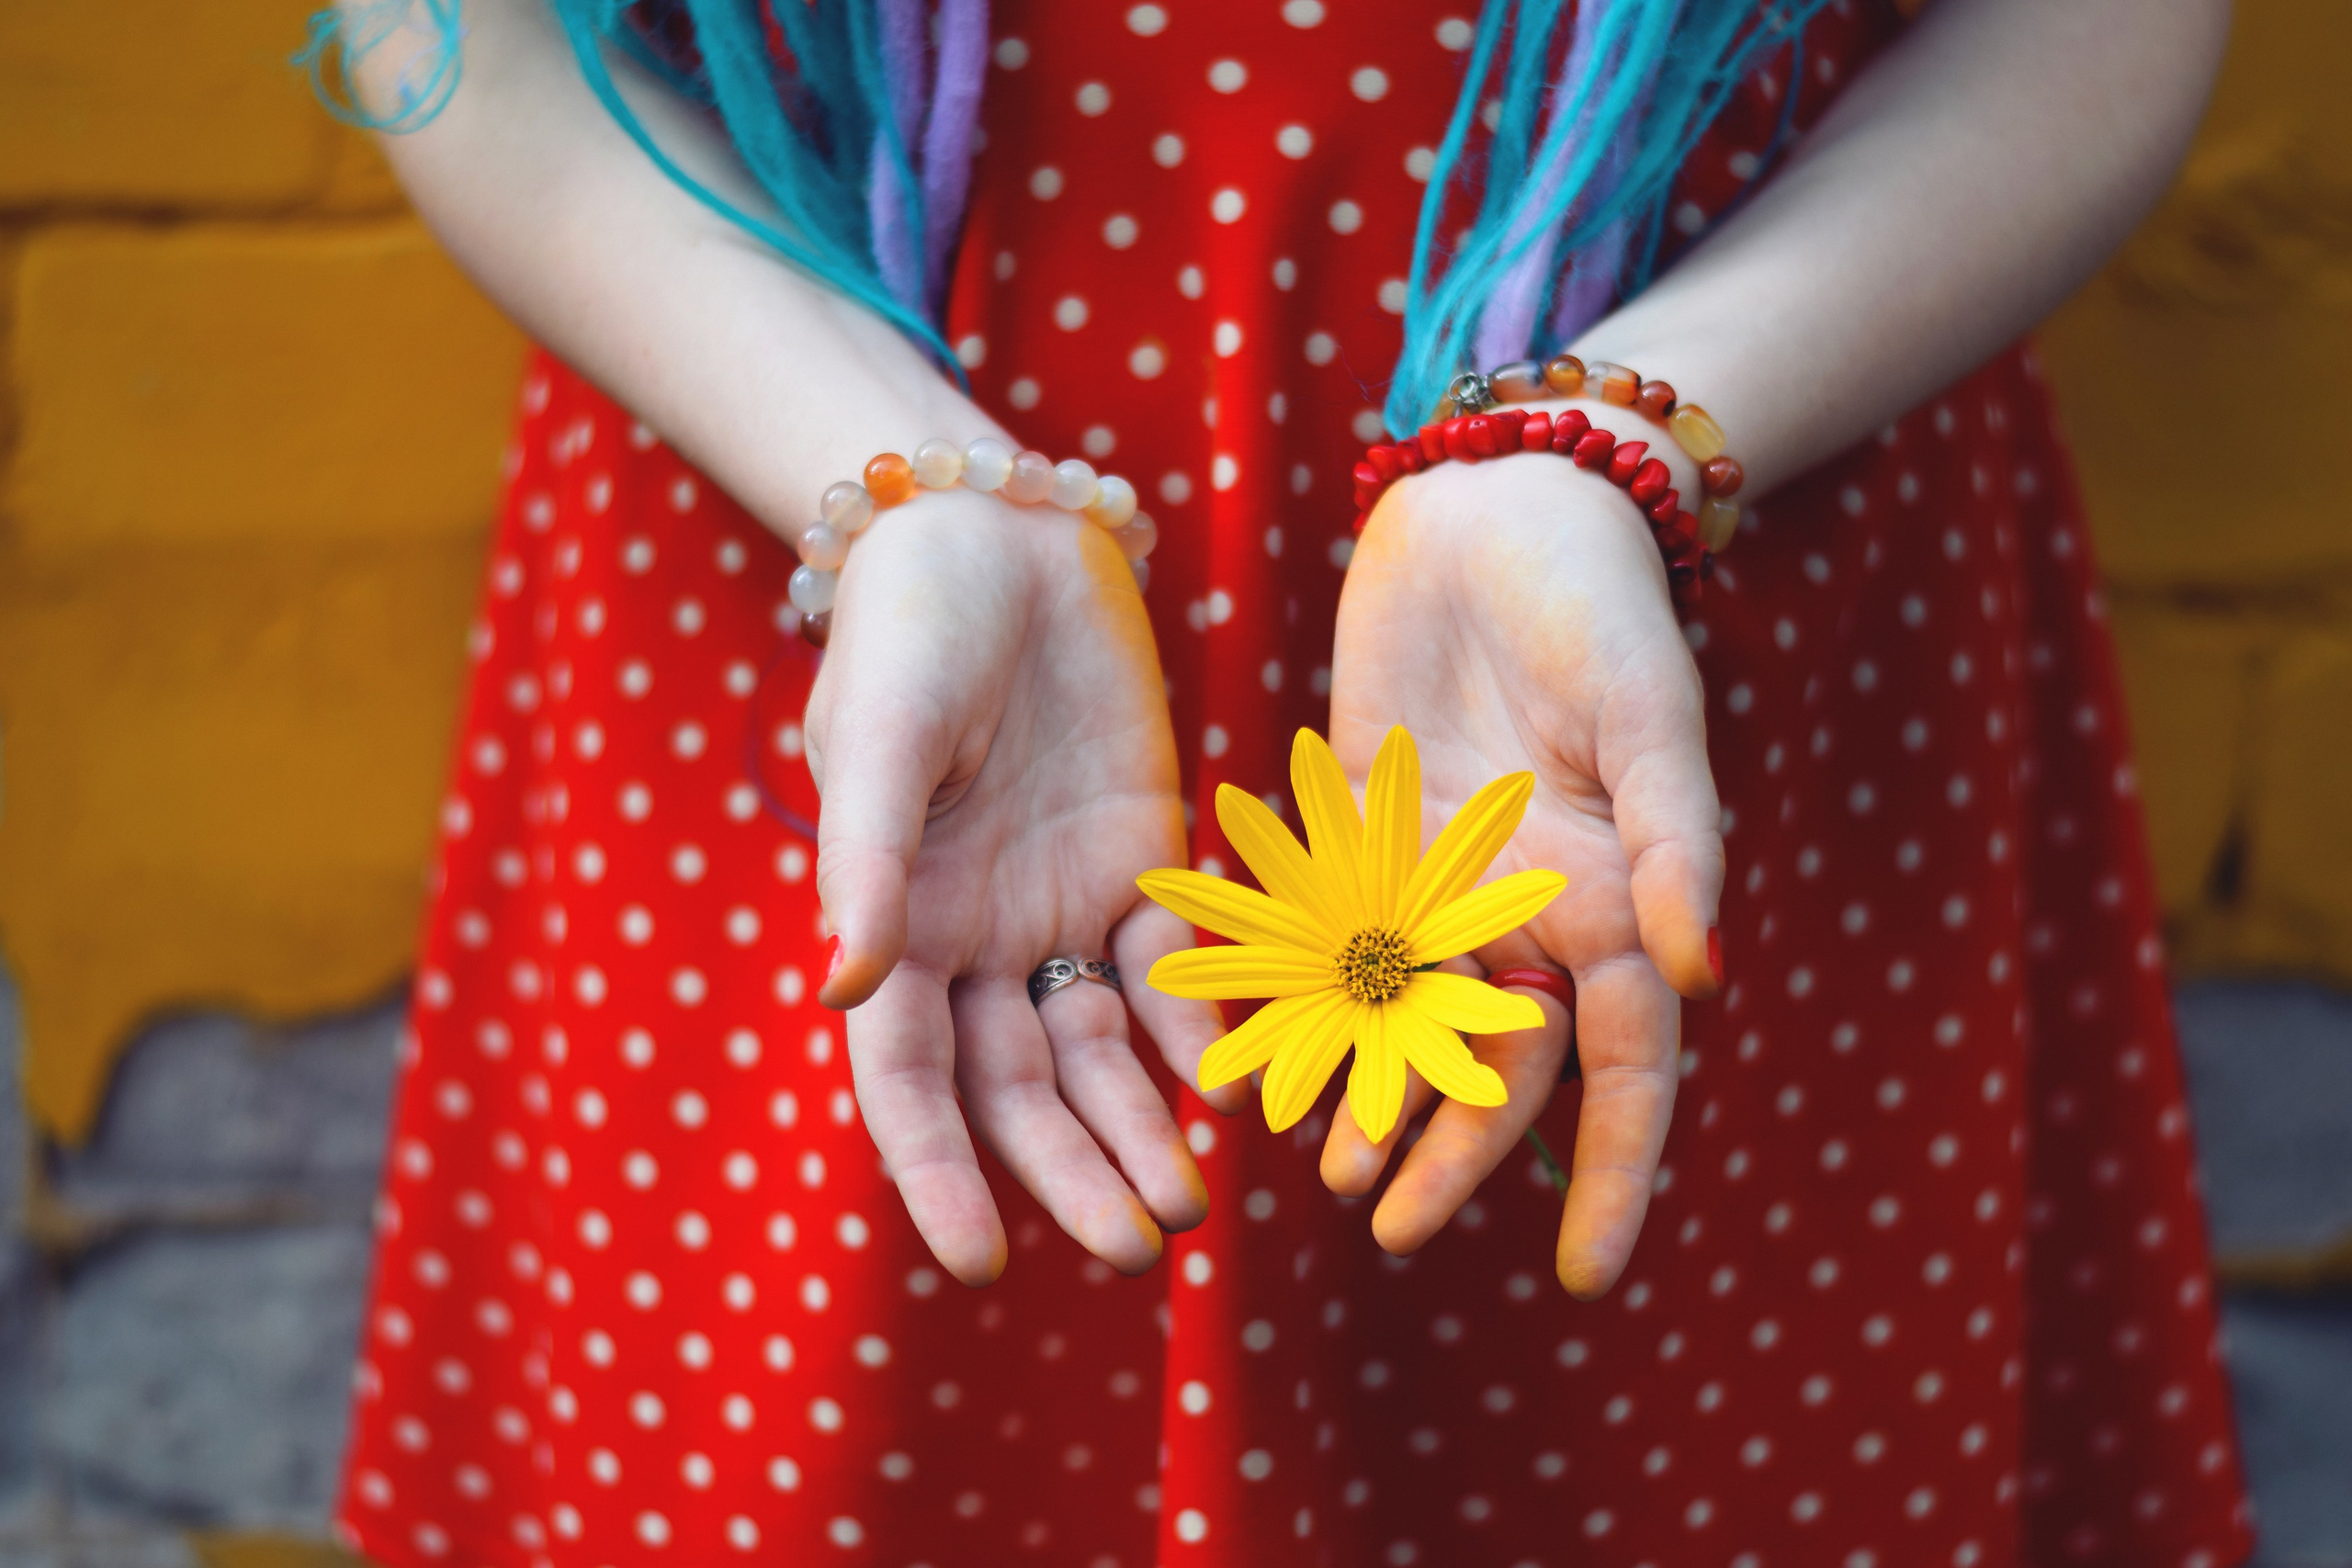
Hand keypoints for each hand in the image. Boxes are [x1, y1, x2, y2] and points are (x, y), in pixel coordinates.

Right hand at [803, 487, 1237, 1285]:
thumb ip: (870, 862)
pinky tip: (1235, 1089)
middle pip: (1019, 1088)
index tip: (981, 1257)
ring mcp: (1058, 907)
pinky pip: (1174, 965)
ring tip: (1187, 1209)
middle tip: (1137, 1246)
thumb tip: (846, 994)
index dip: (937, 1171)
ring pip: (1099, 1049)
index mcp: (890, 926)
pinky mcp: (1140, 861)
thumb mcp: (878, 736)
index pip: (908, 1079)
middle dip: (1070, 1172)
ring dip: (1140, 1127)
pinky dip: (1200, 1027)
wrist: (999, 532)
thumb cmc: (908, 629)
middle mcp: (973, 940)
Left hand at [1323, 448, 1724, 1296]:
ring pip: (1404, 1031)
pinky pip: (1325, 951)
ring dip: (1366, 1101)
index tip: (1582, 1272)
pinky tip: (1241, 1063)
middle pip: (1494, 1071)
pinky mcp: (1359, 849)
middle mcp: (1527, 919)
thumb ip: (1674, 842)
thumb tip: (1703, 977)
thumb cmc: (1596, 605)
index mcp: (1617, 904)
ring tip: (1319, 1173)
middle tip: (1385, 1225)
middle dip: (1451, 1153)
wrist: (1494, 513)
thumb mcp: (1649, 714)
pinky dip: (1291, 1007)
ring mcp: (1438, 892)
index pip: (1624, 1070)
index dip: (1607, 1172)